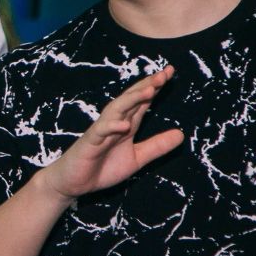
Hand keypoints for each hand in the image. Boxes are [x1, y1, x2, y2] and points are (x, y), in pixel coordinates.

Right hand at [41, 65, 183, 201]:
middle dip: (147, 85)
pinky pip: (101, 131)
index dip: (155, 87)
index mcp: (126, 125)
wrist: (74, 183)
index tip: (170, 72)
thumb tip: (182, 134)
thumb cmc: (102, 167)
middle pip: (131, 99)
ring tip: (149, 90)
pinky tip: (125, 125)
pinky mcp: (90, 142)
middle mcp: (114, 122)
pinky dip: (112, 126)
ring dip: (132, 99)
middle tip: (164, 74)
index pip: (142, 102)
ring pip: (117, 109)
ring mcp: (101, 131)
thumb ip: (156, 146)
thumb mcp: (137, 158)